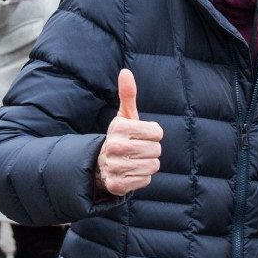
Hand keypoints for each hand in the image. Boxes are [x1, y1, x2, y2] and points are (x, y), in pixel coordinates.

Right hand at [96, 69, 163, 195]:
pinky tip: (130, 172)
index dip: (154, 134)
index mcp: (119, 128)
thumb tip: (125, 72)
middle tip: (137, 149)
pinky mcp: (117, 185)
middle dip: (151, 150)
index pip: (158, 132)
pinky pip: (145, 180)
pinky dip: (141, 177)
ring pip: (153, 166)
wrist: (100, 164)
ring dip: (147, 164)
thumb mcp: (124, 116)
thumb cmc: (120, 137)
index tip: (141, 135)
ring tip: (134, 160)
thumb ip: (128, 94)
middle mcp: (114, 147)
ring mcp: (114, 167)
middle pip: (156, 150)